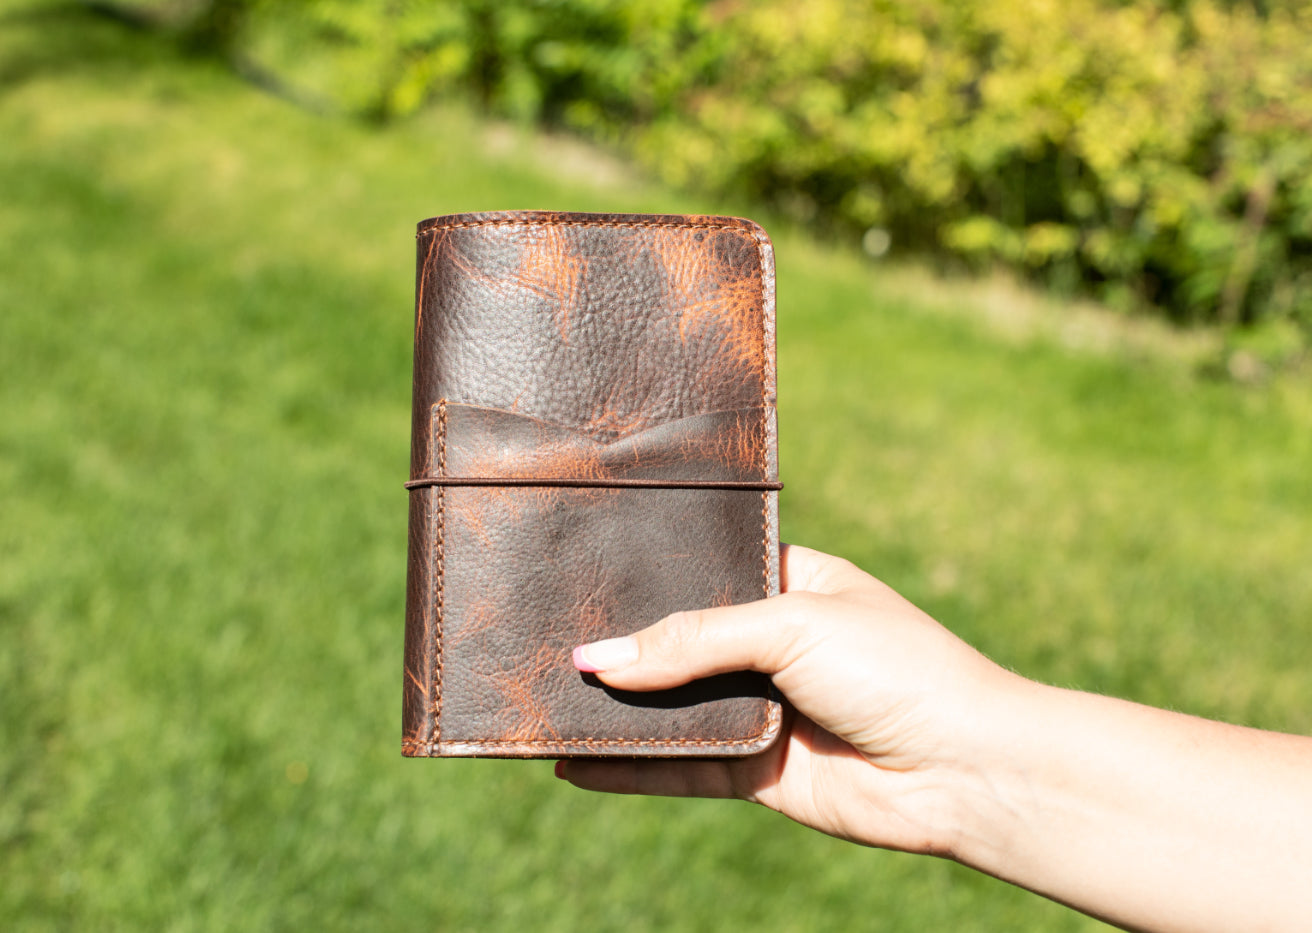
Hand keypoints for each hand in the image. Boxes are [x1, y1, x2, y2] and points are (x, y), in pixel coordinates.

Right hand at [560, 544, 1021, 856]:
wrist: (963, 769)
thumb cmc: (896, 669)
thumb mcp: (791, 625)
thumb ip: (691, 641)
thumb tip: (597, 660)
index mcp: (787, 584)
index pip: (698, 573)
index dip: (644, 577)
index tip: (578, 574)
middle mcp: (768, 645)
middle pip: (675, 642)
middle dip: (619, 645)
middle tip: (542, 635)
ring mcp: (760, 709)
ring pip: (670, 706)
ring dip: (615, 707)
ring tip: (541, 696)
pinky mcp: (755, 772)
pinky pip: (679, 767)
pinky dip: (627, 767)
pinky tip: (572, 760)